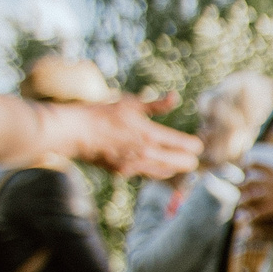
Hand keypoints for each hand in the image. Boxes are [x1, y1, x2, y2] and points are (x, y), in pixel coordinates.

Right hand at [65, 93, 198, 179]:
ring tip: (179, 163)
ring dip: (174, 168)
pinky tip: (159, 166)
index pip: (184, 145)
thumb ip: (156, 105)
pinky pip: (147, 174)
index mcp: (150, 134)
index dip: (194, 146)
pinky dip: (157, 171)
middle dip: (189, 160)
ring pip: (165, 172)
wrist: (75, 132)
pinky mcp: (123, 173)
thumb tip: (175, 97)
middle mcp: (145, 153)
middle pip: (180, 163)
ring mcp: (134, 166)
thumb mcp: (130, 104)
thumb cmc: (102, 114)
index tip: (197, 145)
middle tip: (193, 158)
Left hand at [238, 168, 272, 229]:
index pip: (255, 165)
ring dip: (241, 203)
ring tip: (238, 209)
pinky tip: (244, 220)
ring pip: (248, 197)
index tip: (239, 170)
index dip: (244, 167)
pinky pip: (256, 212)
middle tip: (236, 194)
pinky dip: (248, 216)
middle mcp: (272, 182)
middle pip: (247, 182)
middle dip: (239, 188)